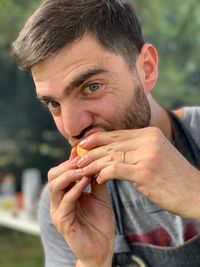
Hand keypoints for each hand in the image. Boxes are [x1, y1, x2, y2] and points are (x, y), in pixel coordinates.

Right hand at [48, 149, 114, 266]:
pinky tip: (85, 181)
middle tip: (82, 158)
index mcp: (66, 194)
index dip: (70, 160)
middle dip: (67, 165)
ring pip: (55, 186)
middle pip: (53, 175)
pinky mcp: (63, 222)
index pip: (61, 172)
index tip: (82, 149)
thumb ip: (96, 181)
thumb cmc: (100, 223)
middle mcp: (58, 201)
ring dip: (69, 174)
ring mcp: (58, 212)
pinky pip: (66, 201)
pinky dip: (75, 189)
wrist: (102, 249)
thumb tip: (97, 162)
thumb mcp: (100, 197)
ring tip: (83, 168)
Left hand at [78, 127, 199, 219]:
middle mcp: (148, 140)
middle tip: (76, 159)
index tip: (81, 146)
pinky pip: (116, 169)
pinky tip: (97, 179)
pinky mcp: (146, 171)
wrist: (195, 192)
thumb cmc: (172, 177)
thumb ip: (135, 150)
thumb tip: (111, 153)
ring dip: (93, 164)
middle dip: (90, 152)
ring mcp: (147, 154)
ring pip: (111, 156)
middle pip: (111, 144)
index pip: (116, 134)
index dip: (96, 139)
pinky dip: (104, 174)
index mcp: (149, 133)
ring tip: (81, 170)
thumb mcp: (155, 156)